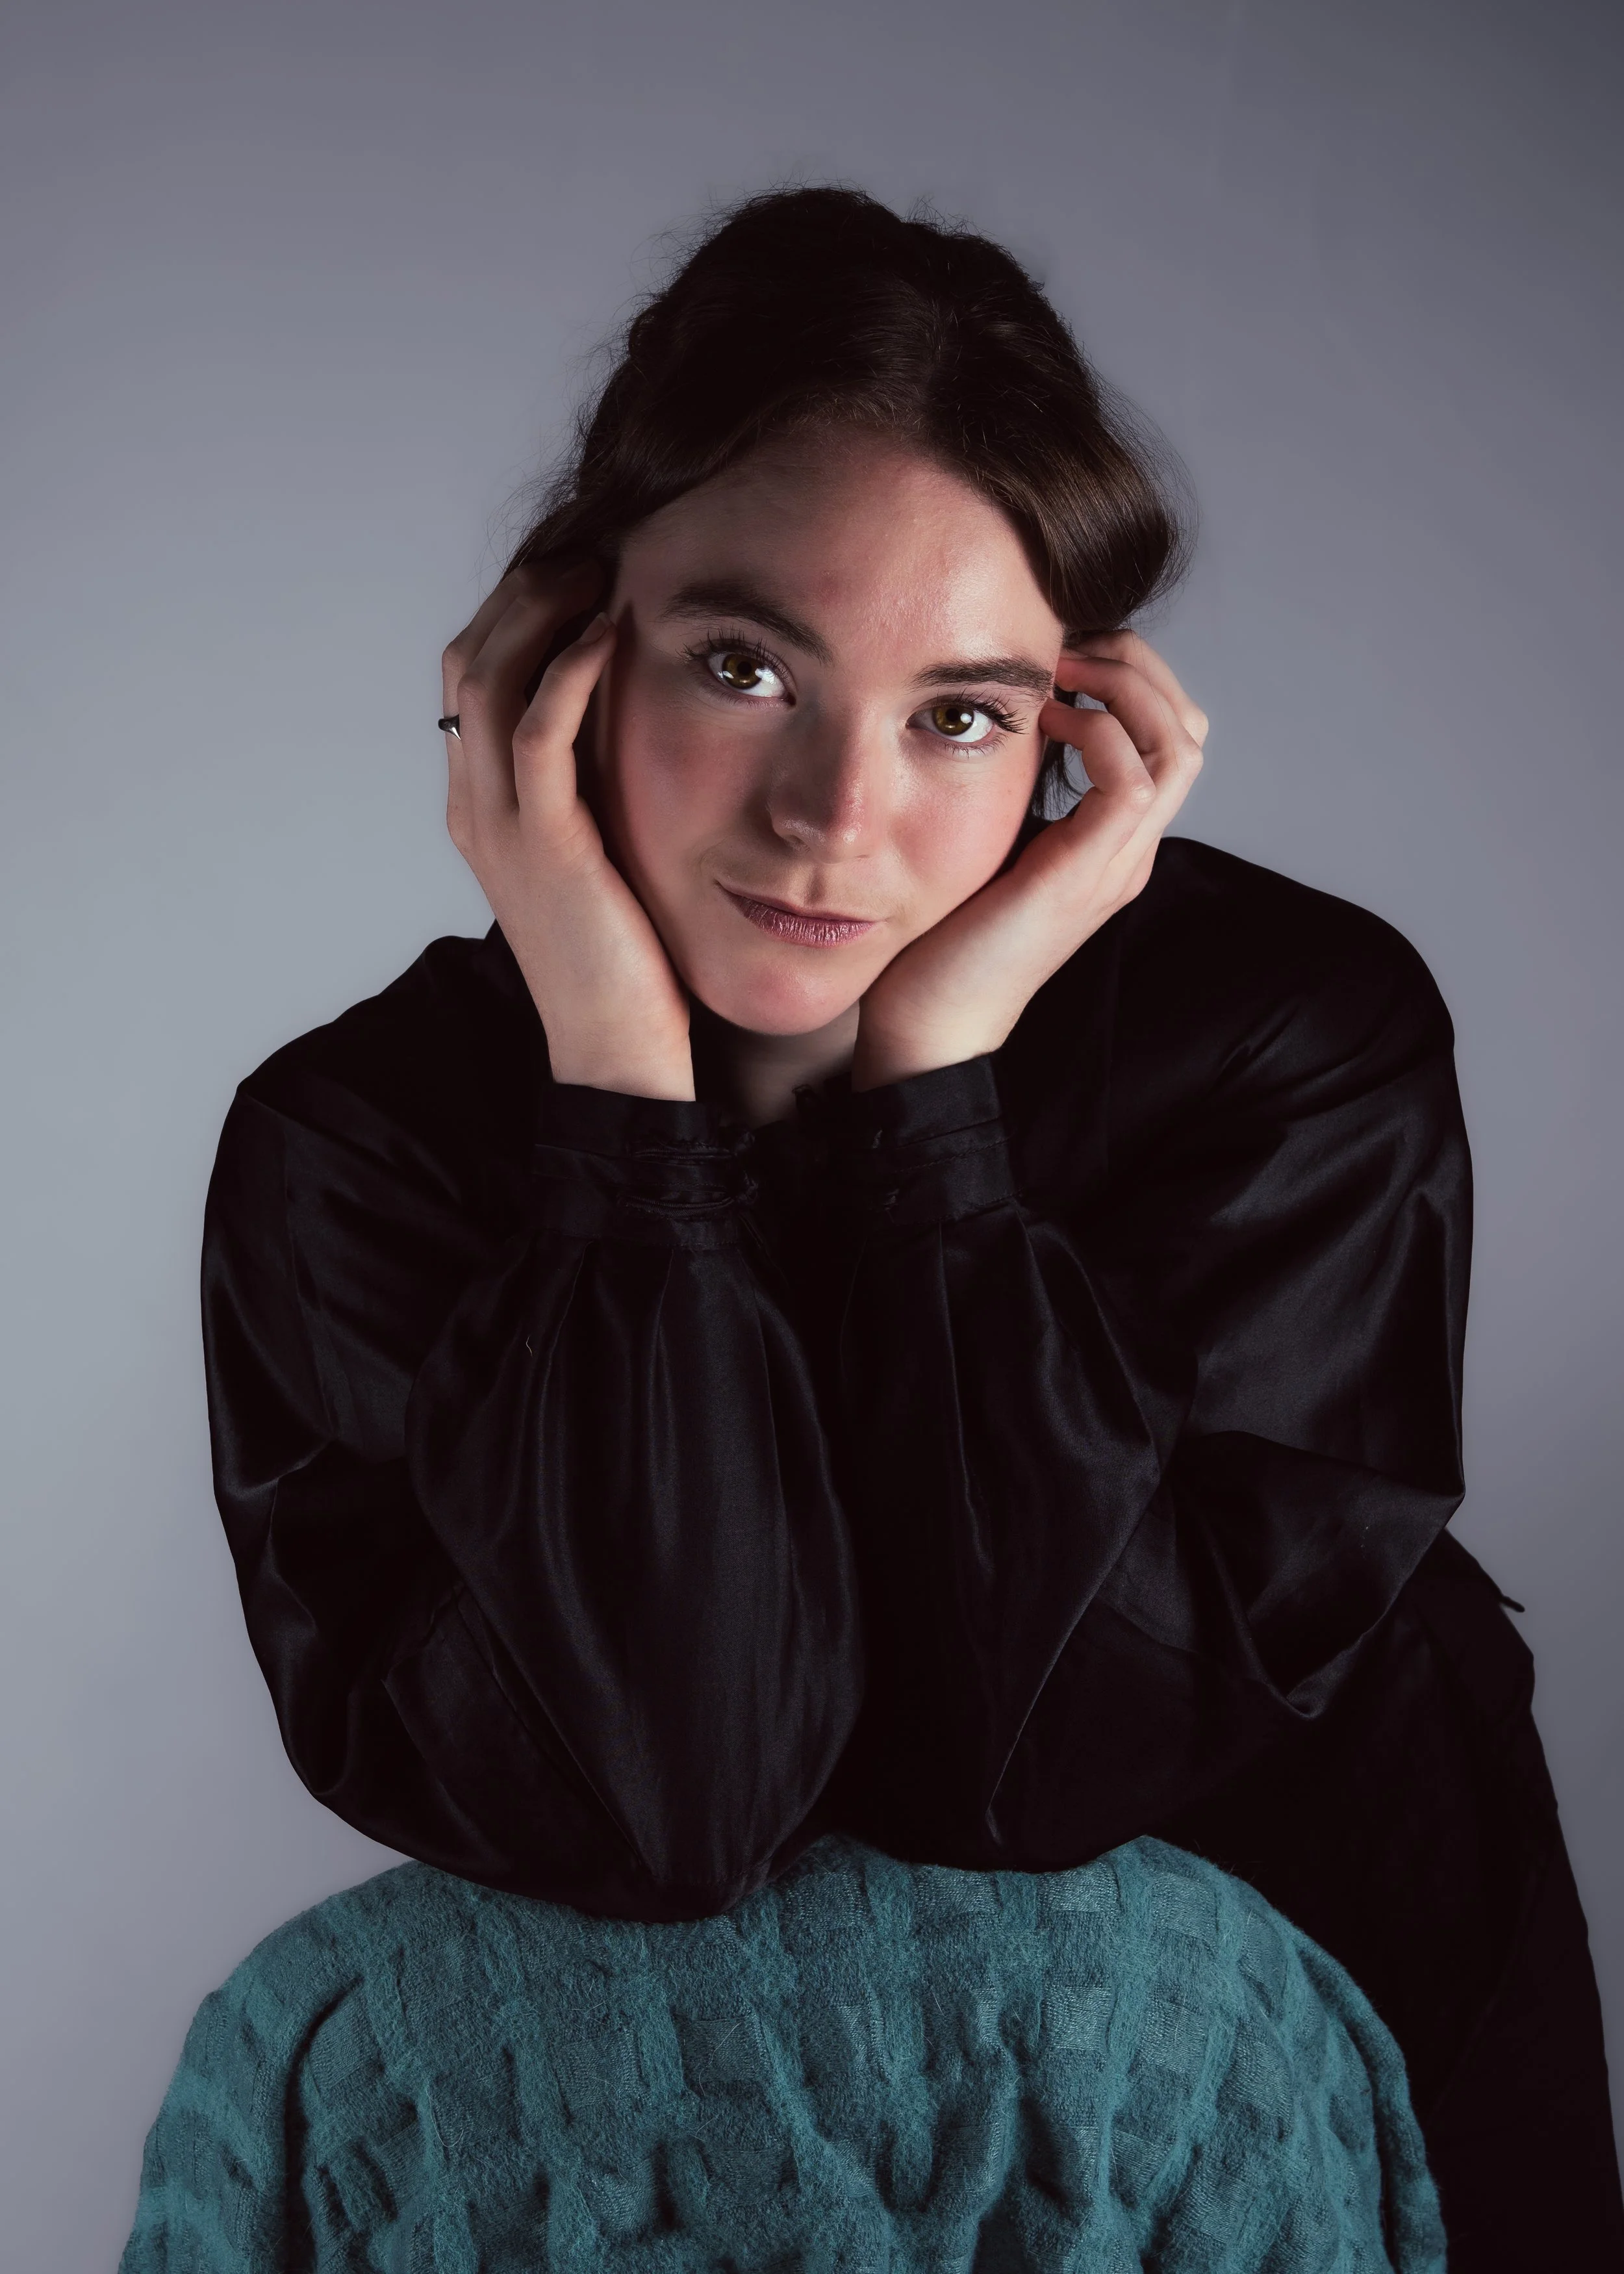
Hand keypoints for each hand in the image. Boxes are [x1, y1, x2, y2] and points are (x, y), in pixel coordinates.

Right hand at [442, 567, 694, 1097]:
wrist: (620, 1054)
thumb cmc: (629, 962)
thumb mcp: (608, 855)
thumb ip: (600, 793)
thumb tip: (639, 730)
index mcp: (483, 808)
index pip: (472, 676)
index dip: (517, 609)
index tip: (584, 567)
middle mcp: (475, 807)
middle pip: (466, 659)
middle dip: (523, 590)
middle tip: (589, 545)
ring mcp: (500, 826)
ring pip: (487, 679)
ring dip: (540, 608)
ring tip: (597, 566)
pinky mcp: (545, 845)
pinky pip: (538, 731)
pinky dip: (569, 667)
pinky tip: (612, 629)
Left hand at [852, 632, 1206, 1088]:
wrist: (928, 1028)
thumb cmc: (942, 940)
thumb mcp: (987, 839)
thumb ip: (1014, 787)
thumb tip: (1004, 712)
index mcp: (1112, 843)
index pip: (1169, 735)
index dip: (1130, 677)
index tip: (1062, 655)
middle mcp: (1130, 850)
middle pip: (1190, 728)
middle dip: (1139, 665)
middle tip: (1070, 646)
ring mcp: (1116, 865)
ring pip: (1180, 744)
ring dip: (1126, 686)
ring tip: (1062, 671)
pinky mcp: (1086, 876)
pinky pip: (1134, 780)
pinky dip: (1100, 730)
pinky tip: (1046, 720)